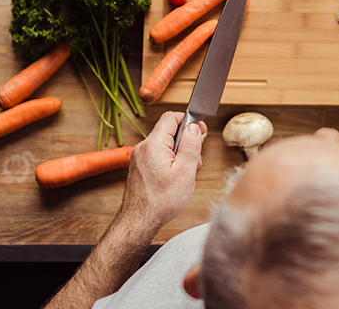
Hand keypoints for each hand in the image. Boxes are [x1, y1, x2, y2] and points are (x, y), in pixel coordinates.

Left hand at [120, 112, 206, 230]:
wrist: (139, 221)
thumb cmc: (161, 201)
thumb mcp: (185, 171)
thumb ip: (191, 145)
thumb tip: (193, 127)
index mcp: (153, 144)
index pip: (171, 117)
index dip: (188, 120)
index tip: (200, 130)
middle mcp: (143, 147)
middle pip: (168, 131)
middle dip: (185, 141)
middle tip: (195, 158)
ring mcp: (139, 158)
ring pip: (163, 145)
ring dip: (178, 153)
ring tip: (186, 172)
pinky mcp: (138, 167)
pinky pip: (157, 155)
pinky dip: (169, 161)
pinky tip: (175, 177)